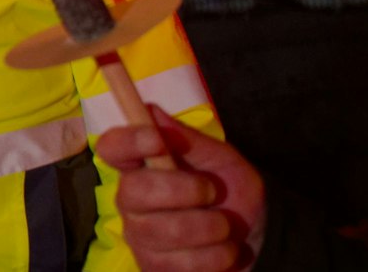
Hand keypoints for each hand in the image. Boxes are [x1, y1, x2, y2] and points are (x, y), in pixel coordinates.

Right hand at [96, 108, 264, 271]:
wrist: (255, 237)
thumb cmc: (232, 191)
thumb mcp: (222, 159)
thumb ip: (189, 139)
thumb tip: (151, 110)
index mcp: (142, 167)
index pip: (111, 148)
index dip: (127, 142)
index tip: (157, 140)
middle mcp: (131, 201)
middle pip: (132, 191)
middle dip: (182, 191)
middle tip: (212, 192)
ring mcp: (140, 237)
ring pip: (160, 232)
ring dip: (208, 228)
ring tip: (226, 227)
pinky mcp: (154, 268)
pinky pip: (178, 265)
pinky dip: (215, 257)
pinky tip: (223, 250)